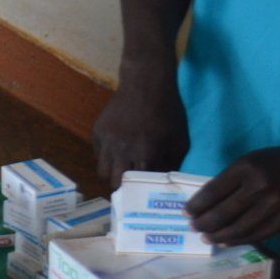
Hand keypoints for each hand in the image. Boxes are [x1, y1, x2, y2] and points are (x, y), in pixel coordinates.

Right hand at [93, 66, 189, 187]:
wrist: (146, 83)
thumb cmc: (169, 113)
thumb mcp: (180, 141)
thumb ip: (173, 165)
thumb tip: (165, 184)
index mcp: (146, 154)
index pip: (139, 185)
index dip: (142, 191)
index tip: (145, 195)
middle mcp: (122, 150)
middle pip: (115, 183)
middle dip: (124, 188)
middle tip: (131, 187)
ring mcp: (107, 141)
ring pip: (102, 172)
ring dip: (112, 174)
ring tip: (122, 172)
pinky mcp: (98, 132)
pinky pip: (98, 155)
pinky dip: (106, 158)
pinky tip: (118, 153)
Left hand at [187, 143, 279, 245]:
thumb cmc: (274, 162)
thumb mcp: (248, 161)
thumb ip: (229, 180)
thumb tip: (205, 203)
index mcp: (245, 169)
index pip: (213, 191)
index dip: (197, 205)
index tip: (186, 212)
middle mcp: (259, 187)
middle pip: (223, 212)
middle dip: (204, 223)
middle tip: (193, 227)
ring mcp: (273, 206)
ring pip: (238, 227)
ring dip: (218, 235)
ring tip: (206, 237)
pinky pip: (257, 235)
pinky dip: (238, 240)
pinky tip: (226, 241)